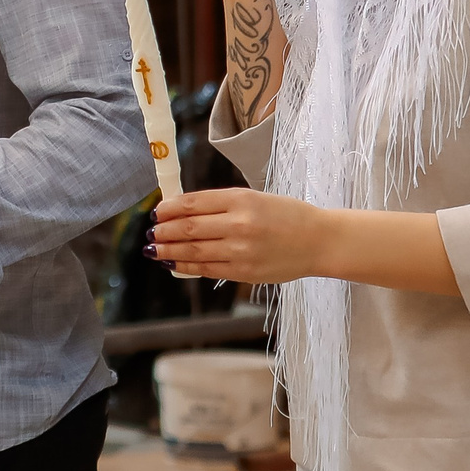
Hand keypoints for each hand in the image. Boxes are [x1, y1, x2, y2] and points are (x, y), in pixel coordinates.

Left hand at [150, 191, 460, 295]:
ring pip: (195, 250)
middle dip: (164, 231)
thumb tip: (184, 210)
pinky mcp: (245, 272)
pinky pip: (209, 269)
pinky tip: (175, 264)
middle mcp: (239, 224)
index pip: (194, 203)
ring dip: (170, 250)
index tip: (157, 212)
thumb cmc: (287, 215)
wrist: (320, 240)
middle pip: (190, 227)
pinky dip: (188, 266)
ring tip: (154, 250)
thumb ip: (221, 204)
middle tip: (150, 233)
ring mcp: (242, 250)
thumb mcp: (254, 198)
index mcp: (241, 200)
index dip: (170, 209)